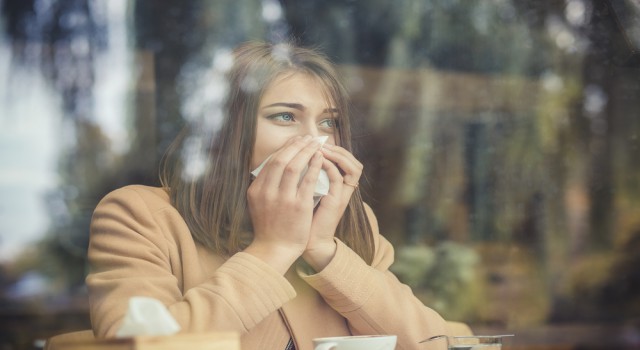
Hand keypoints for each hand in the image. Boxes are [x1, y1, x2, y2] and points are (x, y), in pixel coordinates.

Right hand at [245, 135, 324, 273]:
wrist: (274, 250)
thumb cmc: (269, 228)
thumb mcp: (258, 204)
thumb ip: (264, 186)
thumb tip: (272, 167)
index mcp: (257, 190)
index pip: (271, 162)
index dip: (285, 148)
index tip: (295, 141)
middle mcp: (267, 191)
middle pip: (281, 159)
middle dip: (296, 145)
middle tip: (307, 138)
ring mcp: (283, 198)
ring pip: (294, 166)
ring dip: (306, 151)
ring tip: (315, 143)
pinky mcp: (298, 206)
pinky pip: (308, 180)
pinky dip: (314, 166)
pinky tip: (320, 158)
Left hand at [303, 143, 362, 270]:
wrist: (306, 240)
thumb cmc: (303, 217)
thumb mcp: (304, 192)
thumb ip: (305, 176)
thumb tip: (293, 157)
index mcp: (336, 185)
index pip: (345, 160)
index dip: (333, 148)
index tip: (314, 142)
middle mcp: (343, 189)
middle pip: (352, 161)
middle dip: (336, 148)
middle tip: (318, 141)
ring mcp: (342, 195)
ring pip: (353, 167)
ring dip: (336, 154)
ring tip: (319, 147)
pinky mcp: (336, 202)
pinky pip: (339, 179)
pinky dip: (330, 166)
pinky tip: (318, 159)